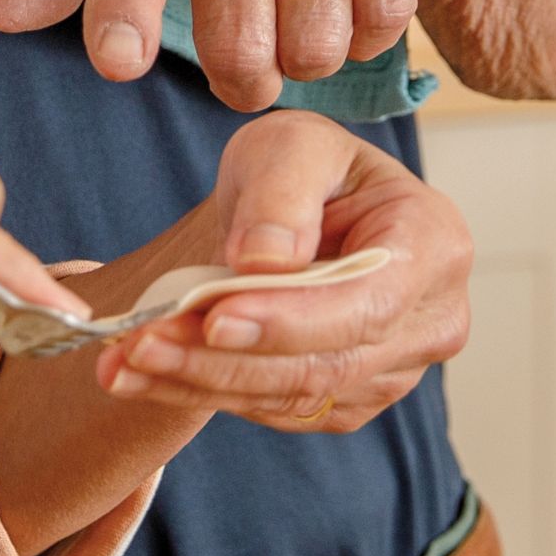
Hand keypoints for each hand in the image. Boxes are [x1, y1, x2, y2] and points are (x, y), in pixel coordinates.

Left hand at [90, 114, 469, 434]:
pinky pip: (275, 410)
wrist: (294, 213)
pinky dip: (202, 392)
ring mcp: (393, 372)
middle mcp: (430, 321)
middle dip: (224, 358)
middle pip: (325, 362)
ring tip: (121, 360)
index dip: (289, 319)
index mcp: (434, 245)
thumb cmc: (304, 169)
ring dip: (199, 381)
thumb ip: (281, 191)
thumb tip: (265, 261)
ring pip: (294, 395)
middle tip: (139, 342)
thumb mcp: (291, 145)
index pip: (364, 303)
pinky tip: (143, 372)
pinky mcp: (349, 401)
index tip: (212, 318)